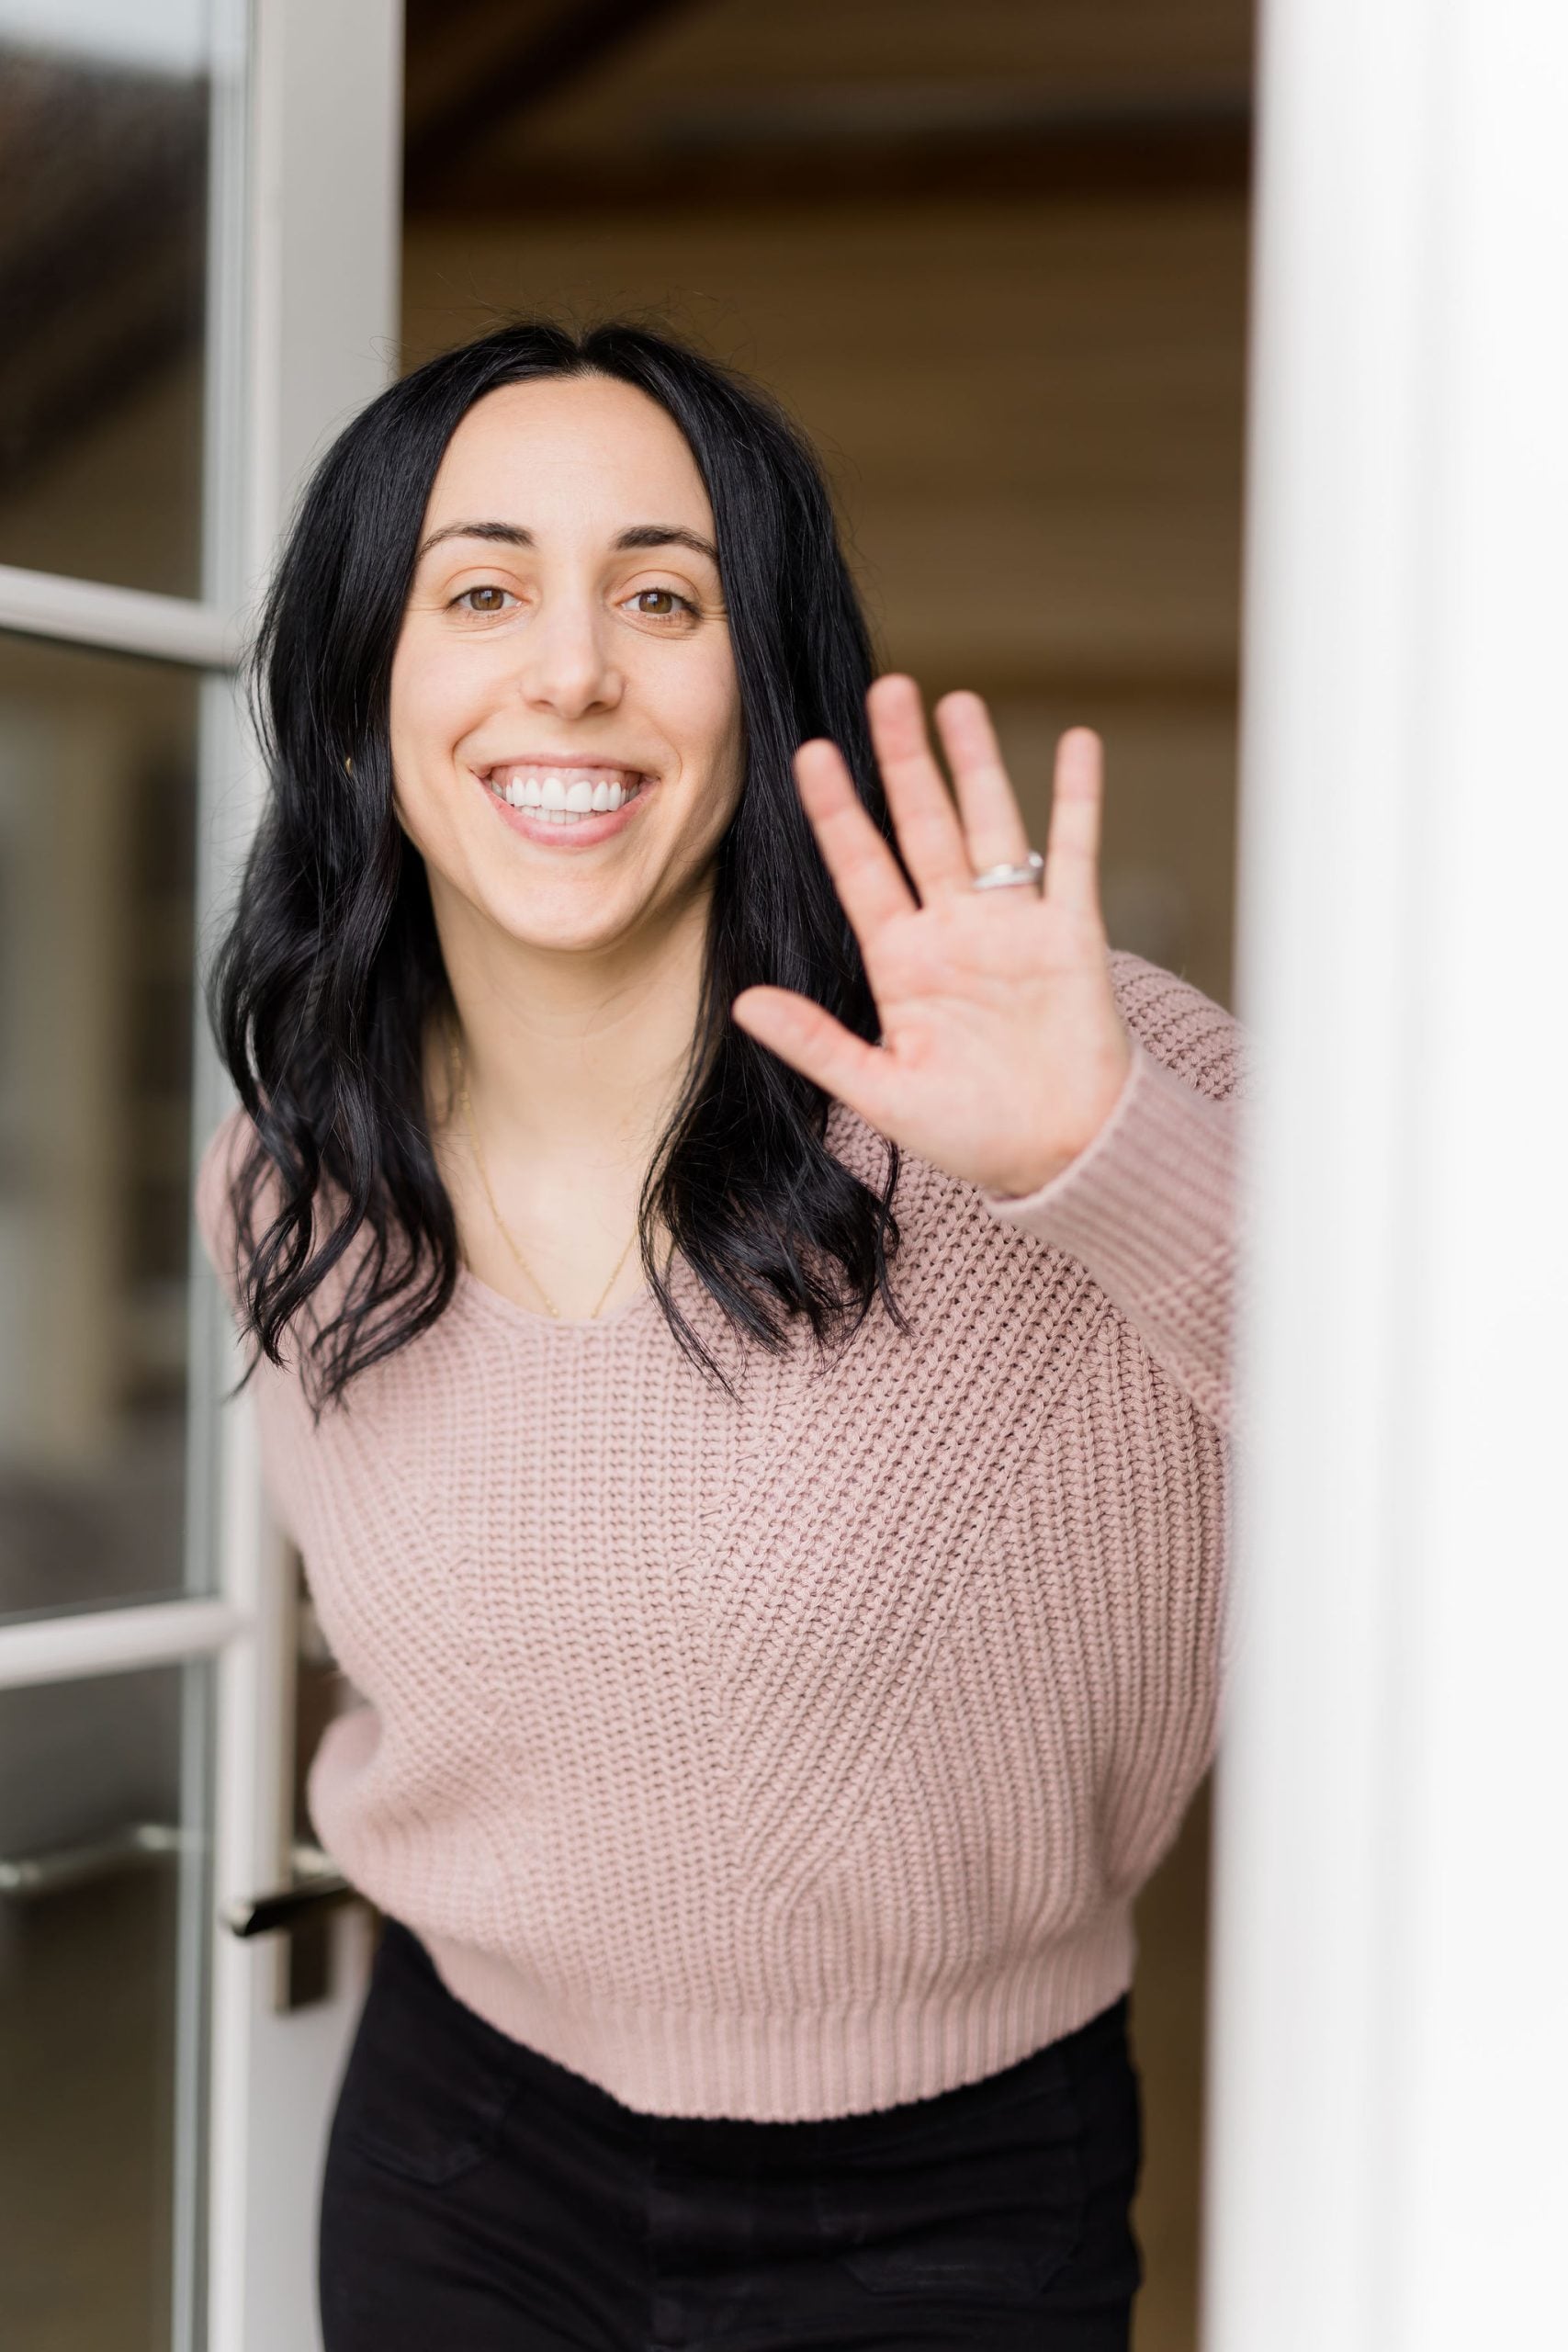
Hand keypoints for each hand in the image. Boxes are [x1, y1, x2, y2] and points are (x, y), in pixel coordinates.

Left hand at [730, 674, 1134, 1200]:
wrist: (1061, 1155)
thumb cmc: (972, 1133)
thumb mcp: (882, 1093)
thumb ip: (818, 1043)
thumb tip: (745, 1004)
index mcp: (902, 962)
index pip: (861, 869)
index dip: (837, 812)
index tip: (809, 755)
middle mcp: (953, 929)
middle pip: (921, 825)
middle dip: (902, 759)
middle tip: (885, 690)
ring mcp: (1012, 925)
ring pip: (988, 824)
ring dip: (974, 764)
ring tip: (955, 701)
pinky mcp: (1071, 932)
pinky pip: (1073, 852)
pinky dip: (1077, 799)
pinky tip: (1077, 743)